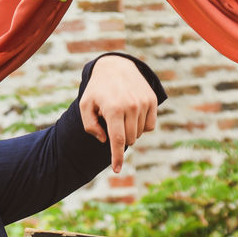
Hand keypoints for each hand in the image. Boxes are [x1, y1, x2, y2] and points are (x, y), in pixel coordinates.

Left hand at [80, 55, 158, 173]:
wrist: (116, 66)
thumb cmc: (98, 89)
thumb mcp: (85, 105)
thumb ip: (90, 126)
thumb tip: (105, 140)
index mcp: (113, 109)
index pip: (117, 140)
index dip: (117, 158)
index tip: (117, 170)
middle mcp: (131, 106)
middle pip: (130, 139)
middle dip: (121, 137)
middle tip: (113, 123)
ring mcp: (144, 103)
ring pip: (140, 133)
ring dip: (131, 130)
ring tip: (122, 114)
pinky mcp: (152, 100)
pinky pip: (150, 125)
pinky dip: (142, 125)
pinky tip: (134, 114)